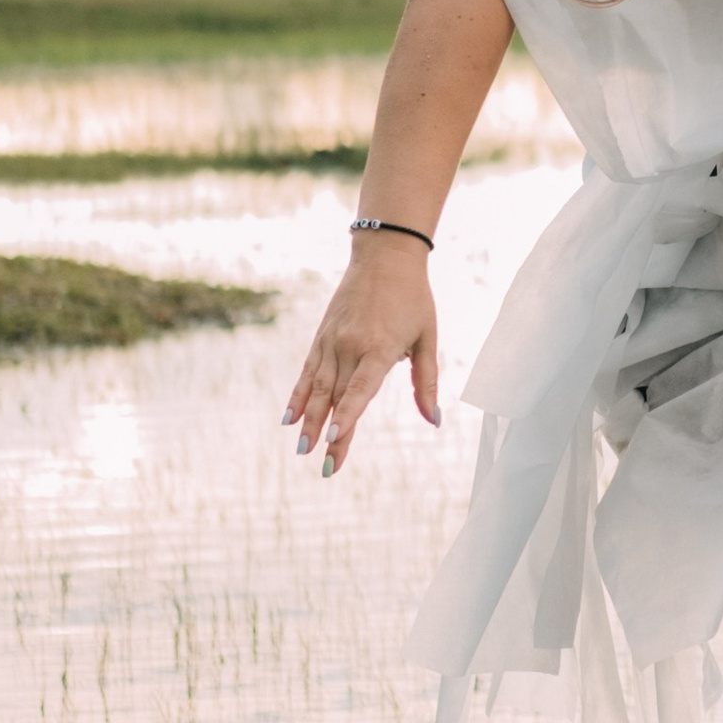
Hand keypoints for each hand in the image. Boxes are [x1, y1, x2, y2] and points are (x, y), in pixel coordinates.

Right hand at [284, 237, 439, 475]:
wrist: (385, 256)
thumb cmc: (414, 298)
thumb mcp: (428, 338)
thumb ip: (427, 382)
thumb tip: (435, 420)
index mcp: (379, 348)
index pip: (360, 388)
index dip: (347, 414)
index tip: (334, 438)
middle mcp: (350, 346)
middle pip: (336, 397)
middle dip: (328, 433)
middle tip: (323, 466)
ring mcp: (332, 341)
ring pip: (316, 387)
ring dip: (308, 420)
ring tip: (300, 449)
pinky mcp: (321, 337)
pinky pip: (306, 371)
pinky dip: (296, 396)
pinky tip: (287, 418)